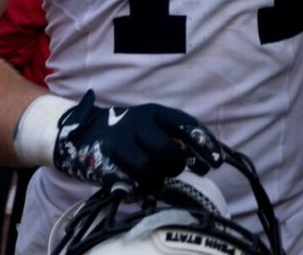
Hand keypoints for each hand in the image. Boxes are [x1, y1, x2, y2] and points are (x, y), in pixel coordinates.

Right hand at [52, 90, 222, 195]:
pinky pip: (128, 185)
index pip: (185, 124)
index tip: (217, 162)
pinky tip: (136, 186)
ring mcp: (119, 143)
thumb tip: (206, 165)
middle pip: (168, 151)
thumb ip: (177, 141)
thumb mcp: (153, 127)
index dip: (204, 143)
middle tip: (174, 170)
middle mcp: (138, 123)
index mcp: (155, 112)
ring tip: (154, 179)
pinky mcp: (103, 162)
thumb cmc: (131, 134)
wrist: (84, 132)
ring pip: (148, 171)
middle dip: (175, 166)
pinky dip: (137, 190)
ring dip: (156, 181)